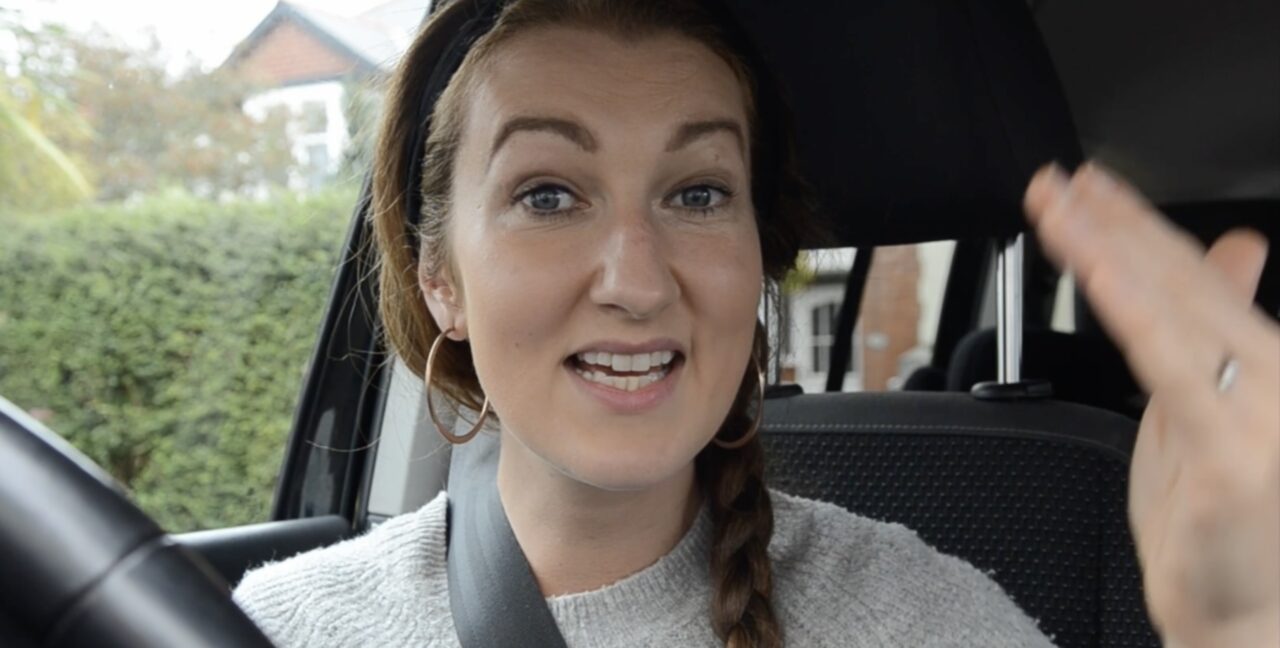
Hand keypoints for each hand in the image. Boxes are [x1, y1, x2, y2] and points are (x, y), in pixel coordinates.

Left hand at [1023, 163, 1279, 647]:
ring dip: (1109, 246)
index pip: (1195, 275)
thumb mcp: (1211, 412)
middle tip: (1059, 177)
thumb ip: (1212, 330)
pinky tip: (1096, 269)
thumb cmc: (1230, 522)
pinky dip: (1133, 309)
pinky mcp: (1234, 455)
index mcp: (1263, 361)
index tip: (1090, 183)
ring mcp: (1261, 412)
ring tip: (1060, 204)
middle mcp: (1273, 375)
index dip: (1139, 221)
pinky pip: (1170, 365)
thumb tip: (1233, 249)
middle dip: (1114, 220)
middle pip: (1182, 280)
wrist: (1253, 619)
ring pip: (1174, 308)